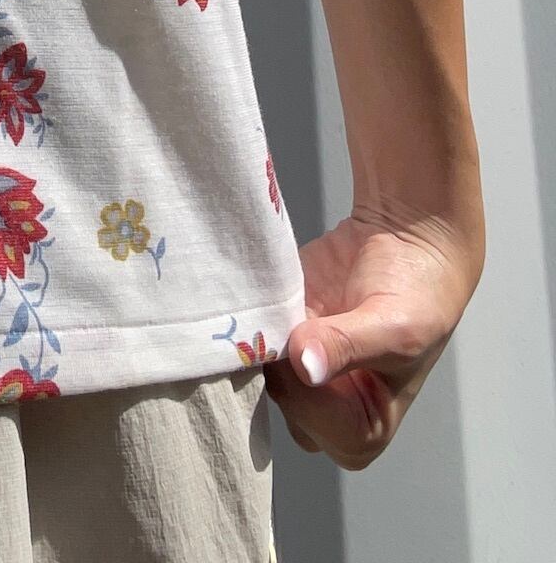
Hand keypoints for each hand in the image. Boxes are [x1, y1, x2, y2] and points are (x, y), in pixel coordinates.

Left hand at [265, 202, 483, 469]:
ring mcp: (298, 366)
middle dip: (282, 361)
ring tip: (286, 305)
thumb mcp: (396, 326)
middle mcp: (327, 407)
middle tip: (295, 319)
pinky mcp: (278, 331)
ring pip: (261, 369)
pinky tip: (267, 295)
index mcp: (366, 426)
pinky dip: (253, 318)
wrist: (402, 239)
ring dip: (263, 337)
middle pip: (284, 401)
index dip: (305, 388)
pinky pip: (250, 336)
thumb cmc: (415, 292)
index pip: (317, 425)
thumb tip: (305, 367)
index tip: (310, 340)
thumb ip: (348, 347)